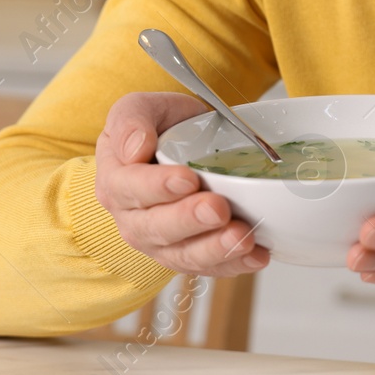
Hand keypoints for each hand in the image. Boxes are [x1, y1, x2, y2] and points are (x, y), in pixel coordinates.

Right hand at [94, 92, 269, 276]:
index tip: (187, 178)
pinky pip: (209, 266)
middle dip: (190, 221)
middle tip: (219, 208)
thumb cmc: (160, 125)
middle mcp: (133, 218)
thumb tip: (135, 148)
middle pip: (157, 228)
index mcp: (116, 180)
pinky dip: (235, 264)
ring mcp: (160, 242)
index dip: (158, 187)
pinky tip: (258, 255)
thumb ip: (131, 120)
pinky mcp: (188, 255)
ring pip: (183, 255)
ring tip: (243, 237)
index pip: (130, 188)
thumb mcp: (141, 107)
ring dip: (215, 249)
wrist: (182, 142)